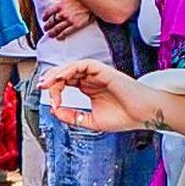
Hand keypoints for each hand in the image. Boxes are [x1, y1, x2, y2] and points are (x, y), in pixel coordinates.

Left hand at [40, 60, 158, 132]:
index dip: (56, 91)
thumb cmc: (124, 117)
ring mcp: (98, 74)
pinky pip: (83, 64)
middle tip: (41, 87)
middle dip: (51, 79)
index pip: (66, 84)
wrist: (143, 115)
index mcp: (90, 89)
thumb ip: (72, 116)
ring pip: (72, 67)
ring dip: (57, 73)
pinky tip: (61, 77)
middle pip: (66, 73)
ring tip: (47, 83)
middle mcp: (92, 79)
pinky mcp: (104, 70)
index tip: (53, 104)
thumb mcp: (90, 120)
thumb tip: (54, 111)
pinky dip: (70, 69)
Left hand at [43, 0, 92, 40]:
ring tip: (50, 35)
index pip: (50, 12)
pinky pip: (66, 32)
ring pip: (58, 28)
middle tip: (46, 29)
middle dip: (48, 26)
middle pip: (52, 21)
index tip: (44, 19)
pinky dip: (61, 36)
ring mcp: (70, 20)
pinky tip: (59, 38)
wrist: (94, 3)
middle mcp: (64, 13)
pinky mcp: (76, 25)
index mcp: (61, 5)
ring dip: (53, 32)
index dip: (45, 16)